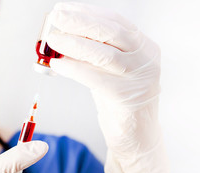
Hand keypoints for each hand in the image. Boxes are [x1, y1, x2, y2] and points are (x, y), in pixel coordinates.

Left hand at [48, 2, 168, 172]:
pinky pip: (95, 77)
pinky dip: (74, 69)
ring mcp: (140, 77)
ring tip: (53, 40)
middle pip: (112, 32)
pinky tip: (58, 65)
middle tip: (57, 17)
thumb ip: (95, 51)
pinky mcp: (127, 96)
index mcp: (145, 47)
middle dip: (81, 22)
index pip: (117, 21)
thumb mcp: (111, 68)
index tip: (66, 8)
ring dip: (74, 44)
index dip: (89, 12)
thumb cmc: (121, 100)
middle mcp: (146, 59)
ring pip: (104, 54)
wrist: (137, 135)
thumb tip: (63, 33)